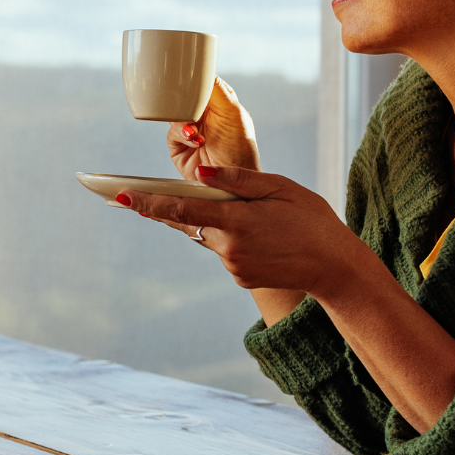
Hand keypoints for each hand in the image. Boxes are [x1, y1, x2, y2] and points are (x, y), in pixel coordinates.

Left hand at [117, 165, 363, 297]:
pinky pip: (228, 250)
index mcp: (236, 221)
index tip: (120, 195)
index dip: (148, 201)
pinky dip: (239, 238)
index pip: (180, 209)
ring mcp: (233, 267)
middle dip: (207, 206)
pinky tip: (270, 237)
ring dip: (228, 222)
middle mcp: (228, 248)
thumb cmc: (312, 220)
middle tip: (242, 202)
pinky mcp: (240, 278)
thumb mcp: (280, 188)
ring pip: (214, 235)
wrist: (335, 267)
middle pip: (198, 220)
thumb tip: (200, 176)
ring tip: (270, 221)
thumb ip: (238, 181)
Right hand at [167, 78, 260, 180]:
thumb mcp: (233, 113)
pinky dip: (180, 134)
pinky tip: (194, 140)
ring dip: (183, 120)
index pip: (201, 81)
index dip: (193, 77)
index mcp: (218, 101)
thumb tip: (202, 69)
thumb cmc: (240, 149)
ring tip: (195, 131)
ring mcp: (189, 128)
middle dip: (184, 100)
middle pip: (182, 95)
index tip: (186, 74)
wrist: (230, 185)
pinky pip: (170, 132)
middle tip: (189, 105)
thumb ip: (217, 90)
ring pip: (173, 112)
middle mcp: (203, 113)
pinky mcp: (178, 145)